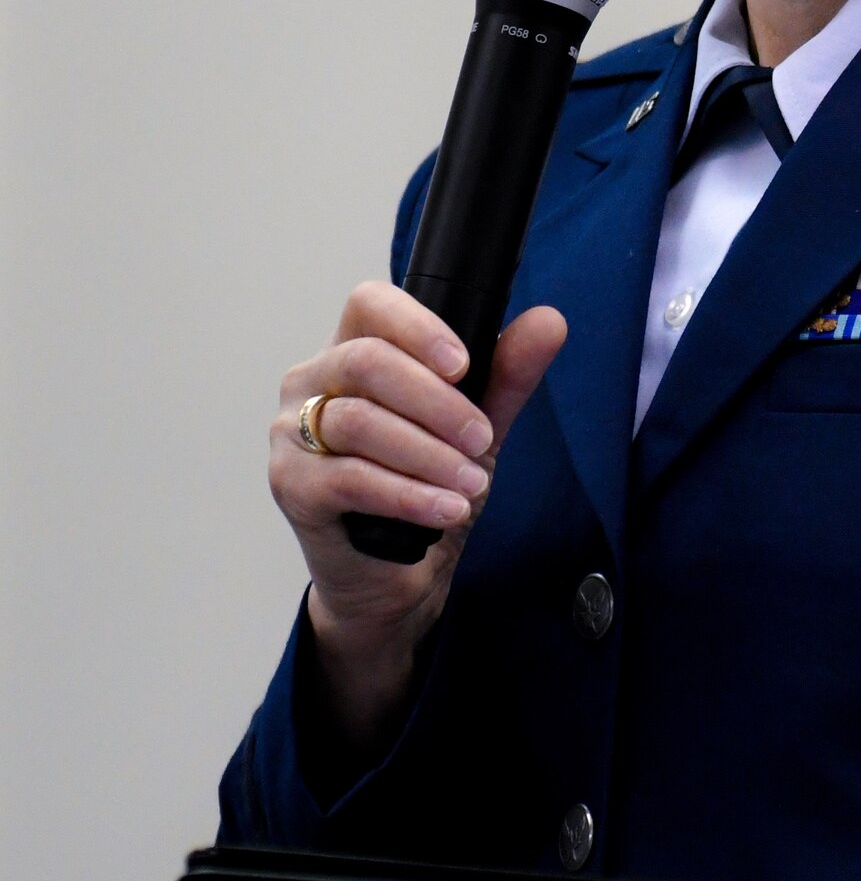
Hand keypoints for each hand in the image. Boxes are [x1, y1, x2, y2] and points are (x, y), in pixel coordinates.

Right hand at [268, 280, 564, 746]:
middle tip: (481, 438)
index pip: (370, 303)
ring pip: (357, 421)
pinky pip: (349, 479)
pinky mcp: (291, 485)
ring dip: (427, 453)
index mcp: (351, 351)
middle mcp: (312, 382)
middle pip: (365, 361)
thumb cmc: (423, 487)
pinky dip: (408, 494)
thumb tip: (549, 321)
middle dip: (436, 401)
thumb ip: (507, 375)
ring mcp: (293, 434)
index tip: (464, 364)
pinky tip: (448, 508)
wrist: (395, 576)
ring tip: (473, 482)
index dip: (417, 326)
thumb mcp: (475, 428)